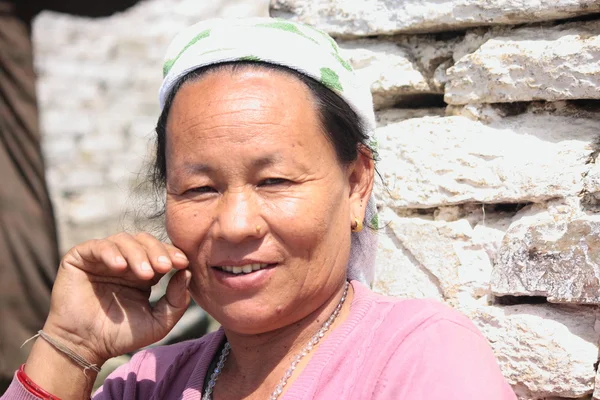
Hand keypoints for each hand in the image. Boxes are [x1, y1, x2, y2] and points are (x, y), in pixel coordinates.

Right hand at [42, 232, 190, 365]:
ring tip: (145, 273)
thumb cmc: (120, 336)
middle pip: (144, 241)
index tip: (183, 263)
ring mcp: (102, 258)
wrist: (84, 347)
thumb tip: (187, 272)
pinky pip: (97, 246)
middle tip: (165, 267)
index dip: (172, 253)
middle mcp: (124, 261)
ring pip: (123, 240)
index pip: (161, 252)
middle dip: (157, 252)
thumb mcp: (158, 321)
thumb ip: (177, 300)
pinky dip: (110, 252)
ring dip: (137, 253)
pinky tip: (120, 267)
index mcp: (143, 272)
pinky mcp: (80, 258)